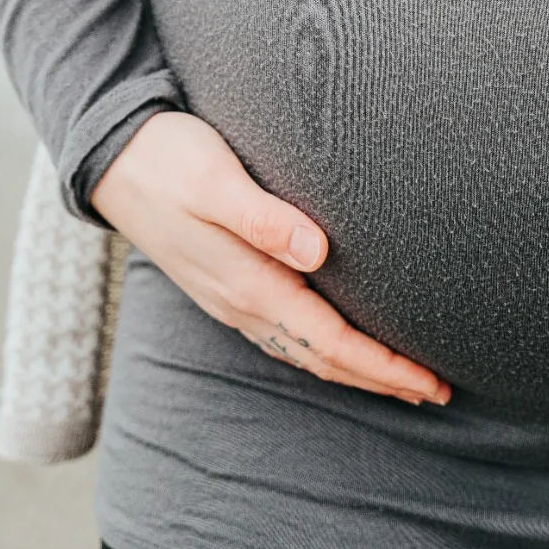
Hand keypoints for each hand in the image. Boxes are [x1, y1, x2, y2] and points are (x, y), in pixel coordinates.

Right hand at [91, 112, 449, 404]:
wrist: (112, 157)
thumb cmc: (169, 158)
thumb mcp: (214, 179)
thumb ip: (263, 218)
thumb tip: (317, 252)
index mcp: (247, 283)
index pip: (329, 340)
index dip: (381, 365)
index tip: (427, 381)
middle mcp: (241, 301)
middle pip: (322, 357)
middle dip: (379, 378)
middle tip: (435, 392)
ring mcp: (231, 297)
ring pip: (304, 350)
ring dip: (354, 369)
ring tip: (399, 379)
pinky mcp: (227, 282)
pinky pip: (285, 333)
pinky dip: (322, 348)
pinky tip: (337, 343)